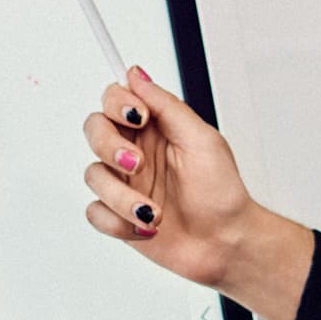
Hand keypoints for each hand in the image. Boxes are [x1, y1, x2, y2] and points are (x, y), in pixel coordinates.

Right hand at [82, 66, 313, 319]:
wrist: (226, 244)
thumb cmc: (223, 194)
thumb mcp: (202, 140)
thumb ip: (167, 106)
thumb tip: (137, 75)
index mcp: (155, 129)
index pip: (116, 99)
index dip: (117, 103)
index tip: (137, 116)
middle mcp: (136, 152)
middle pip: (94, 130)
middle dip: (111, 147)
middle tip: (138, 164)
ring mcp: (126, 184)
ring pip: (94, 175)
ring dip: (122, 197)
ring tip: (153, 211)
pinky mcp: (119, 215)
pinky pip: (95, 211)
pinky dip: (117, 221)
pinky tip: (144, 226)